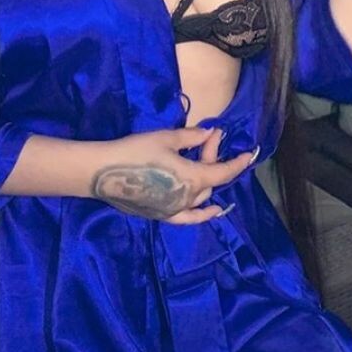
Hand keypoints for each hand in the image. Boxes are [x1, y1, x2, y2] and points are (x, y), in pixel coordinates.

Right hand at [89, 125, 256, 223]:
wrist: (102, 172)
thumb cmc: (135, 151)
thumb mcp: (166, 138)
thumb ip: (192, 137)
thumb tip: (209, 133)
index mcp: (193, 178)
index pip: (224, 172)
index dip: (239, 162)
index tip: (250, 153)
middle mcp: (188, 198)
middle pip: (210, 180)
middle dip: (212, 157)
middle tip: (206, 136)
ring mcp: (174, 210)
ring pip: (200, 197)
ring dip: (206, 180)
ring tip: (204, 161)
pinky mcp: (161, 215)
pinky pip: (188, 217)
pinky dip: (202, 214)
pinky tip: (213, 210)